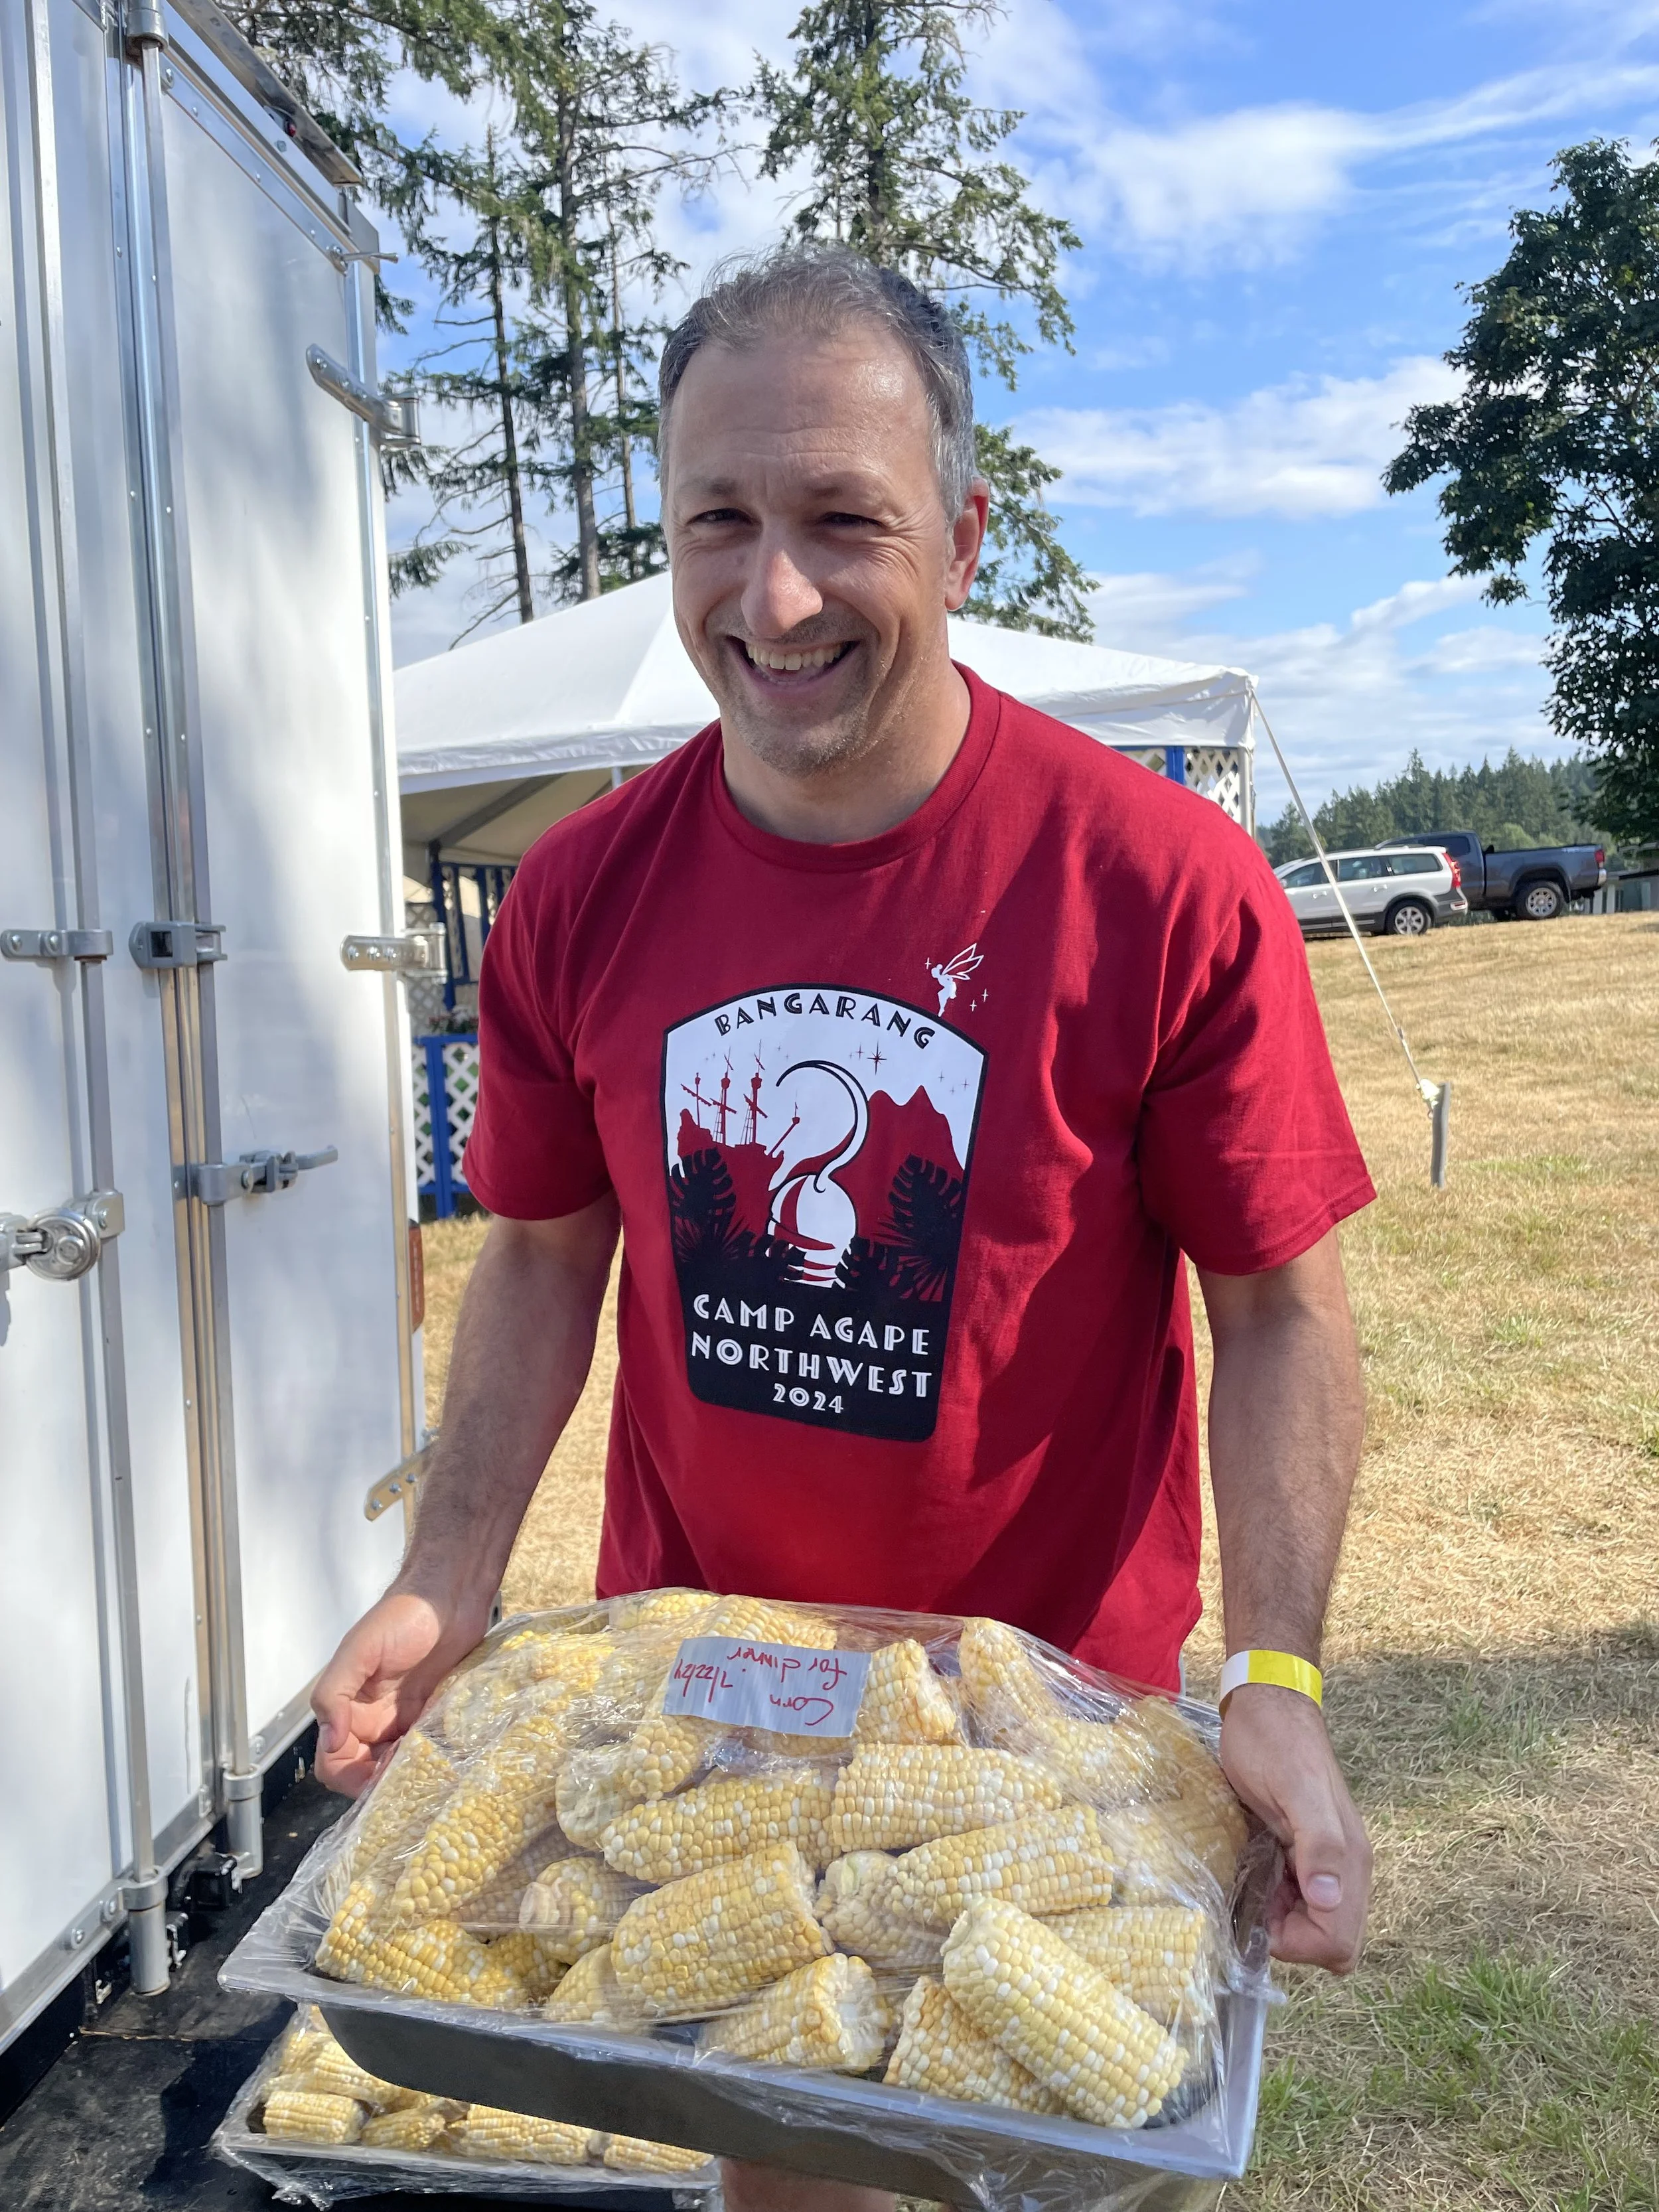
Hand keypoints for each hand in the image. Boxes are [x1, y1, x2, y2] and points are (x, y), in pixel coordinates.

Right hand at [311, 1586, 488, 1795]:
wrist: (450, 1596)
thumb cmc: (402, 1617)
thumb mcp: (359, 1650)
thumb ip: (334, 1694)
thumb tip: (330, 1740)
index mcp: (348, 1707)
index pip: (333, 1760)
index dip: (347, 1775)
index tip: (373, 1775)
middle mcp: (373, 1719)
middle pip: (363, 1771)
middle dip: (378, 1782)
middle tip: (405, 1776)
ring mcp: (405, 1720)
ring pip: (395, 1767)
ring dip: (405, 1776)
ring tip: (425, 1768)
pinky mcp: (434, 1716)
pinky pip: (426, 1750)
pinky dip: (431, 1761)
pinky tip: (443, 1759)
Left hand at [1219, 1682, 1370, 1972]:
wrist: (1268, 1704)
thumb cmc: (1274, 1743)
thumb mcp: (1294, 1789)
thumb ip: (1319, 1844)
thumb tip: (1329, 1899)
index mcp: (1350, 1860)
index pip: (1339, 1942)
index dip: (1300, 1945)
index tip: (1264, 1920)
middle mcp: (1346, 1868)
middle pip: (1335, 1942)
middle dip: (1295, 1941)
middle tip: (1256, 1909)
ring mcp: (1327, 1861)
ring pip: (1318, 1925)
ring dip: (1285, 1924)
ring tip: (1250, 1892)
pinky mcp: (1306, 1852)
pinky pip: (1302, 1901)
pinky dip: (1280, 1905)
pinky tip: (1254, 1879)